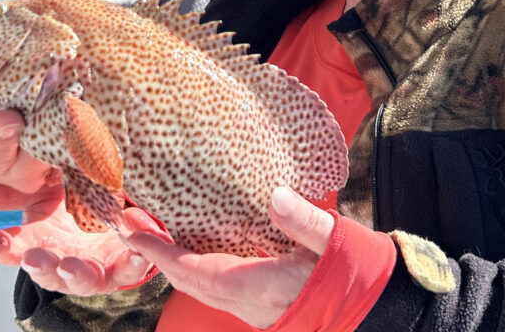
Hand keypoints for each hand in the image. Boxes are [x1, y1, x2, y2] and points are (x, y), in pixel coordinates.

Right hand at [0, 110, 165, 294]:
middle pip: (45, 271)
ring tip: (72, 266)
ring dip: (76, 274)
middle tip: (33, 258)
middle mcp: (61, 261)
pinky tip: (137, 253)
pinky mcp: (124, 265)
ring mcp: (93, 268)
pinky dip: (134, 261)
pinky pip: (131, 268)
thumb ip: (2, 192)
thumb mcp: (38, 190)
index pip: (10, 248)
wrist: (114, 210)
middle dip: (39, 266)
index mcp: (37, 244)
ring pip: (82, 279)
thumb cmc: (70, 203)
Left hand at [125, 186, 334, 327]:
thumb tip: (276, 195)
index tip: (130, 228)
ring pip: (198, 286)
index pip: (192, 270)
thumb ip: (304, 221)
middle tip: (131, 221)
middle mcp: (246, 303)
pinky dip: (193, 266)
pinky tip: (193, 247)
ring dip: (172, 261)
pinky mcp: (258, 304)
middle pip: (186, 280)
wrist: (373, 309)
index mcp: (256, 286)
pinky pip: (213, 286)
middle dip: (155, 253)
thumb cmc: (354, 273)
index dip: (158, 250)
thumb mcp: (333, 241)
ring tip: (153, 231)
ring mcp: (251, 307)